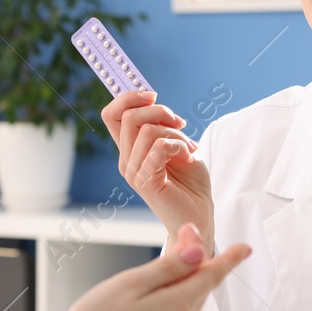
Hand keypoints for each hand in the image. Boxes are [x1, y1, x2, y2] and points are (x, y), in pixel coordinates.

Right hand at [20, 223, 250, 310]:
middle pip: (201, 285)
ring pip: (189, 299)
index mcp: (177, 304)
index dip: (230, 259)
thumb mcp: (131, 284)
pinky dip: (176, 294)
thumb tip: (199, 251)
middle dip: (199, 259)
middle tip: (186, 232)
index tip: (246, 247)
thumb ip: (168, 268)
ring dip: (187, 277)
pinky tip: (159, 287)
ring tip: (173, 254)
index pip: (213, 276)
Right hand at [101, 90, 214, 250]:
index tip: (152, 96)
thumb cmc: (190, 182)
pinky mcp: (146, 182)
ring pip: (147, 130)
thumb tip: (152, 101)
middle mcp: (126, 160)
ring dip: (175, 133)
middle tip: (180, 124)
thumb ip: (161, 127)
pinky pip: (159, 147)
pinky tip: (188, 157)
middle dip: (160, 111)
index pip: (111, 115)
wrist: (200, 214)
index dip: (128, 97)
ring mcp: (133, 172)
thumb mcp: (177, 145)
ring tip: (188, 149)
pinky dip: (179, 146)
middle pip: (129, 117)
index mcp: (130, 150)